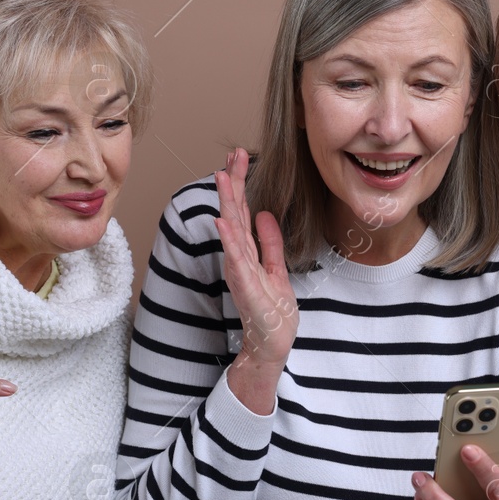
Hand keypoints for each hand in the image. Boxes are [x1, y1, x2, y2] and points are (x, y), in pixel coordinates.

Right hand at [214, 148, 295, 413]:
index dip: (240, 183)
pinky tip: (223, 221)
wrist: (270, 345)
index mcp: (247, 251)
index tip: (238, 156)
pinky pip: (235, 260)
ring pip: (231, 230)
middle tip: (232, 154)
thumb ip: (270, 243)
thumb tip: (264, 214)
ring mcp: (239, 271)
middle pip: (234, 213)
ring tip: (222, 177)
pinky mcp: (244, 287)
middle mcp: (239, 257)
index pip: (241, 211)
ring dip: (226, 203)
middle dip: (233, 183)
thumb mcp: (276, 270)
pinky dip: (229, 240)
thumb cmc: (271, 312)